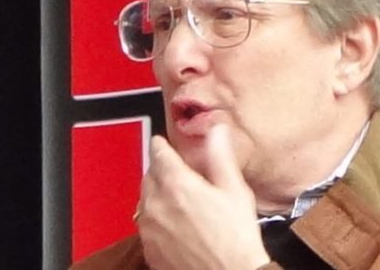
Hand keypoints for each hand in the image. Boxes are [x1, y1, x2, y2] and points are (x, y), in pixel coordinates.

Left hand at [137, 124, 270, 269]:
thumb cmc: (235, 236)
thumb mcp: (234, 190)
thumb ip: (220, 157)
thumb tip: (216, 130)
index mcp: (176, 184)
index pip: (158, 153)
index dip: (161, 145)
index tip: (162, 142)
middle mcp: (156, 203)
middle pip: (149, 175)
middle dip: (160, 169)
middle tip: (176, 170)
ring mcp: (149, 228)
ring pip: (145, 199)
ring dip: (156, 192)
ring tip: (176, 196)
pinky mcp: (148, 249)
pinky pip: (146, 223)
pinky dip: (156, 216)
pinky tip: (174, 222)